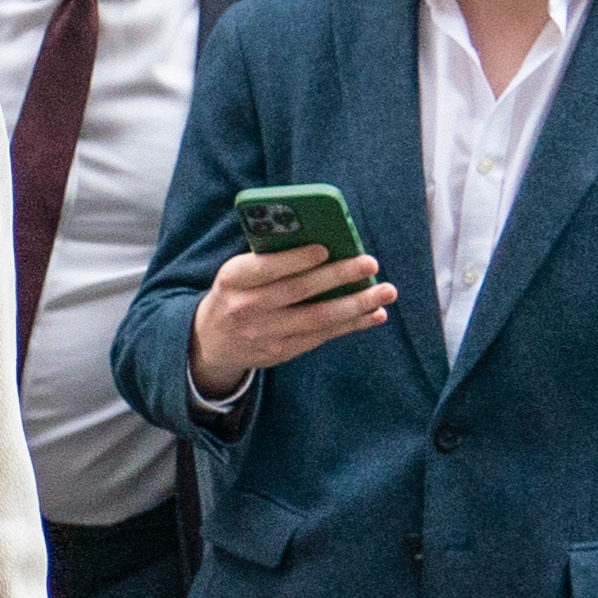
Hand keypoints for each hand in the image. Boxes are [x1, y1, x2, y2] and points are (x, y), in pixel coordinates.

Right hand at [186, 242, 391, 398]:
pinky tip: (375, 314)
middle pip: (299, 291)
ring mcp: (264, 334)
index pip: (265, 268)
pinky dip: (351, 324)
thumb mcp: (238, 273)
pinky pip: (322, 336)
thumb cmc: (236, 292)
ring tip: (387, 291)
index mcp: (233, 279)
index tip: (326, 247)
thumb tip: (325, 244)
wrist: (210, 340)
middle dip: (338, 276)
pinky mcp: (280, 352)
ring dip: (356, 304)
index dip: (295, 259)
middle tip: (370, 263)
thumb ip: (270, 259)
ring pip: (317, 318)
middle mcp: (246, 308)